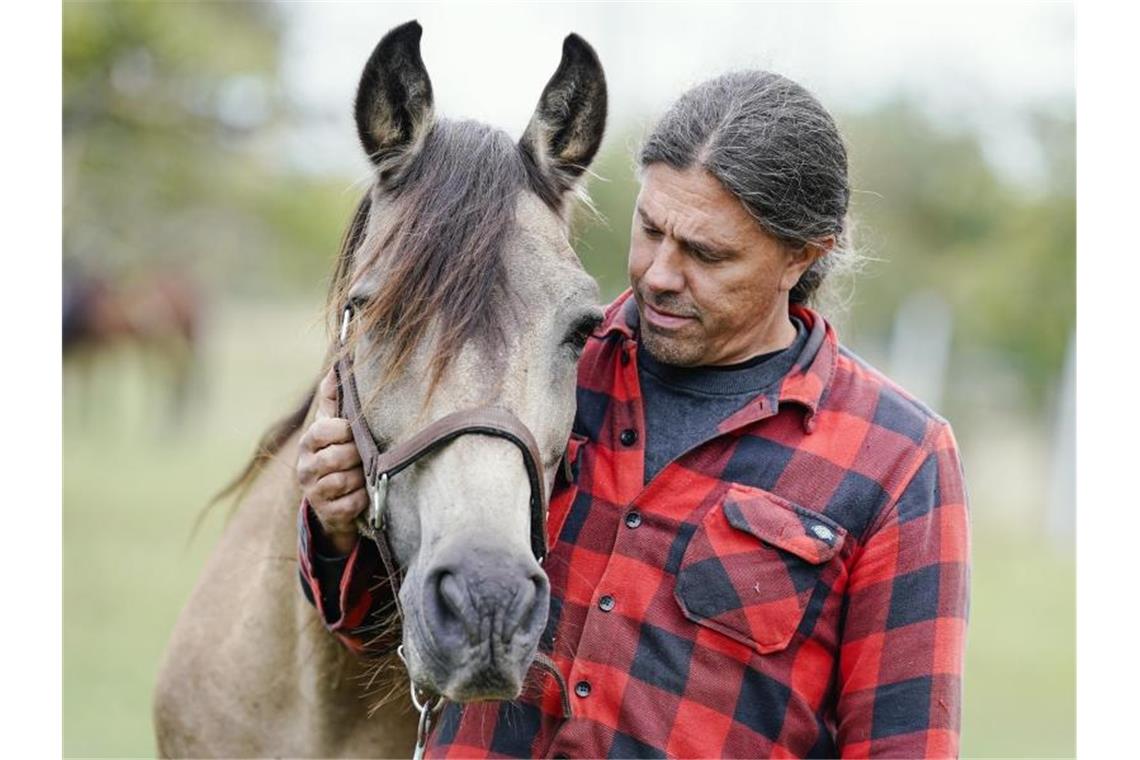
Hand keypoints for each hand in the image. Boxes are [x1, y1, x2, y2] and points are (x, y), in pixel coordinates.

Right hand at [297, 368, 366, 555]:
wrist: (336, 497)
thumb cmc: (340, 449)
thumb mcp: (336, 422)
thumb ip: (336, 394)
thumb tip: (339, 364)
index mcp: (310, 442)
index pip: (322, 430)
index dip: (344, 429)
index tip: (356, 430)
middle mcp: (306, 467)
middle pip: (335, 457)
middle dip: (357, 456)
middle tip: (367, 454)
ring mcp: (314, 492)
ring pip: (343, 481)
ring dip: (361, 477)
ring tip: (366, 473)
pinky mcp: (328, 513)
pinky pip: (350, 504)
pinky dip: (362, 498)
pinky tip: (365, 493)